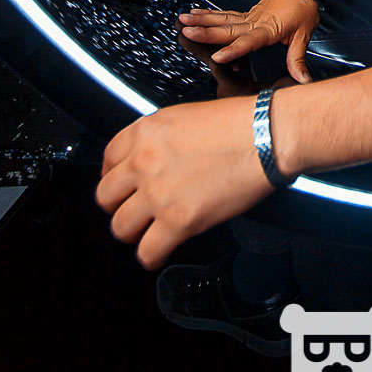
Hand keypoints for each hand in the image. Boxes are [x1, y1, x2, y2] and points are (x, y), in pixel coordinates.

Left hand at [95, 97, 272, 269]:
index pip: (107, 159)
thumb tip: (156, 158)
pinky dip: (152, 256)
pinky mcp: (178, 220)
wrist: (266, 135)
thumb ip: (162, 138)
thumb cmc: (239, 123)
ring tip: (148, 231)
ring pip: (120, 227)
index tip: (122, 185)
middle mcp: (144, 161)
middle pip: (106, 196)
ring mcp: (158, 193)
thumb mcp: (187, 116)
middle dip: (118, 205)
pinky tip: (161, 250)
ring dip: (133, 232)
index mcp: (146, 130)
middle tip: (133, 208)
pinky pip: (147, 252)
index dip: (113, 176)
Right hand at [177, 0, 319, 82]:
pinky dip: (210, 14)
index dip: (233, 50)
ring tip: (183, 20)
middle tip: (187, 32)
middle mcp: (254, 21)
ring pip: (222, 19)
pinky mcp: (247, 13)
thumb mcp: (304, 34)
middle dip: (206, 32)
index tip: (217, 56)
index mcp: (268, 28)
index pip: (248, 41)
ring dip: (202, 20)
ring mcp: (249, 16)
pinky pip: (226, 14)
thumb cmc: (303, 6)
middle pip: (227, 29)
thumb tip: (302, 80)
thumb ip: (298, 58)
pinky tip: (196, 13)